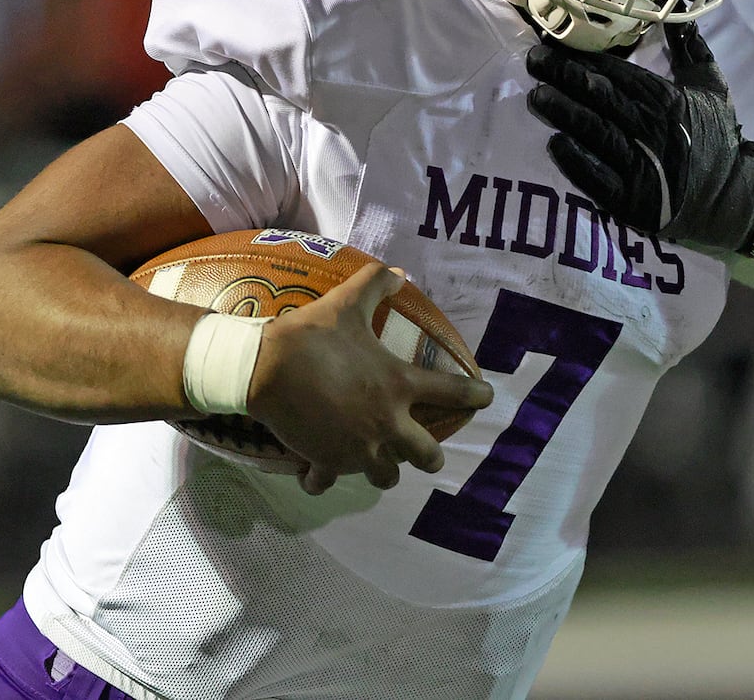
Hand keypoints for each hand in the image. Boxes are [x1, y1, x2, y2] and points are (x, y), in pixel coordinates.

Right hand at [246, 263, 493, 495]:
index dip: (475, 396)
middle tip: (426, 452)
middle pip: (426, 455)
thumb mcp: (348, 302)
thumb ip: (377, 284)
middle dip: (430, 457)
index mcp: (398, 385)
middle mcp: (387, 423)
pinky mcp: (326, 462)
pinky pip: (327, 482)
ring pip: (386, 476)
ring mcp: (358, 449)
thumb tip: (400, 272)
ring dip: (385, 471)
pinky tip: (317, 474)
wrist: (266, 367)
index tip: (487, 398)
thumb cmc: (313, 335)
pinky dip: (323, 480)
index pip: (452, 393)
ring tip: (378, 463)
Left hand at [526, 23, 753, 250]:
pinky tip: (555, 144)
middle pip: (604, 98)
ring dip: (566, 113)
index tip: (555, 41)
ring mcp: (644, 166)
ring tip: (537, 96)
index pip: (620, 73)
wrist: (733, 197)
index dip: (586, 58)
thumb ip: (692, 49)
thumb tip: (677, 13)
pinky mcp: (634, 201)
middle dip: (566, 76)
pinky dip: (578, 163)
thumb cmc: (718, 138)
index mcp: (668, 99)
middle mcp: (654, 129)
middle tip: (534, 60)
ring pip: (598, 133)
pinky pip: (601, 180)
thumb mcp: (711, 86)